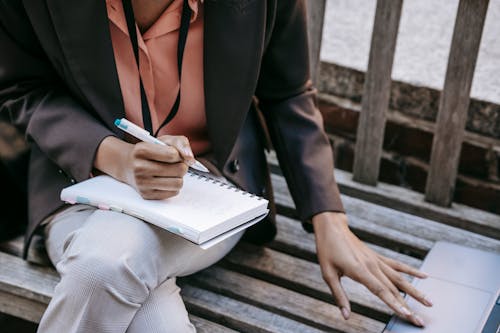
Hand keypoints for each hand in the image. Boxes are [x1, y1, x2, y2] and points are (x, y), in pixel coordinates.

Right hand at [94, 135, 194, 199]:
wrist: (128, 165)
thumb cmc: (149, 152)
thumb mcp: (163, 140)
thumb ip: (180, 143)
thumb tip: (190, 159)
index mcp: (142, 150)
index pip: (173, 154)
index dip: (179, 154)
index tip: (174, 154)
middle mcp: (140, 167)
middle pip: (179, 170)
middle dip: (181, 165)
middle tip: (173, 164)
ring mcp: (142, 183)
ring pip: (178, 183)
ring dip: (178, 177)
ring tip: (170, 172)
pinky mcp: (147, 195)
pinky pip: (174, 193)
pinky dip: (173, 186)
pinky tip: (165, 180)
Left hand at [312, 212, 431, 326]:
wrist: (332, 228)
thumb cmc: (327, 250)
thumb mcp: (327, 274)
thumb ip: (339, 295)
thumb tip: (345, 315)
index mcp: (359, 270)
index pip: (380, 291)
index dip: (394, 304)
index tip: (406, 314)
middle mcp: (372, 265)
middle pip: (394, 289)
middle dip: (408, 306)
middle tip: (420, 320)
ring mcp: (377, 260)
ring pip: (400, 278)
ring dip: (415, 291)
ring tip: (429, 302)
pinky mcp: (377, 257)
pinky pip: (397, 265)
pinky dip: (411, 271)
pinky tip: (424, 276)